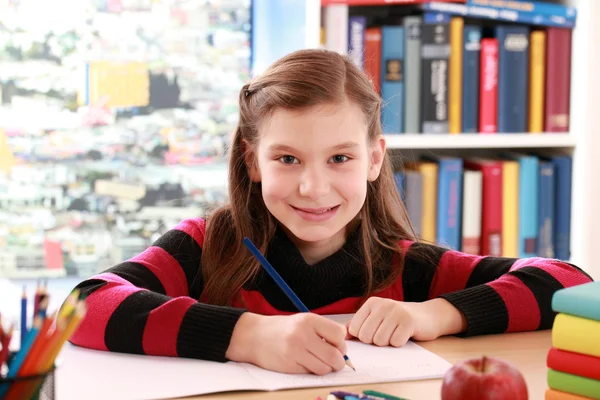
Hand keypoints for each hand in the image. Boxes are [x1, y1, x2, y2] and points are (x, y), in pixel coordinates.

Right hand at [226, 312, 347, 374]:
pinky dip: (312, 370)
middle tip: (334, 360)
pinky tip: (304, 363)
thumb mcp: (303, 321)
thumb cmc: (283, 329)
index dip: (341, 343)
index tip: (336, 346)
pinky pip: (311, 373)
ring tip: (318, 361)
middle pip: (335, 355)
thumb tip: (344, 350)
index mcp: (309, 320)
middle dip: (338, 361)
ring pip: (324, 368)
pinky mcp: (289, 365)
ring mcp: (295, 351)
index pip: (339, 334)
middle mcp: (302, 334)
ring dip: (326, 368)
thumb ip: (323, 331)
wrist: (254, 336)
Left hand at [346, 297, 464, 346]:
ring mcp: (396, 312)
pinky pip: (395, 342)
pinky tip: (404, 334)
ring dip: (388, 343)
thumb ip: (360, 324)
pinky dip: (399, 343)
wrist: (428, 315)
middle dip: (375, 341)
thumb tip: (343, 336)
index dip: (363, 337)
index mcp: (371, 303)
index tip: (375, 332)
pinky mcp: (409, 322)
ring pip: (380, 341)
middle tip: (387, 333)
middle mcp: (383, 305)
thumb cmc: (398, 319)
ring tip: (395, 332)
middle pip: (366, 336)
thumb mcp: (377, 318)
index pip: (354, 329)